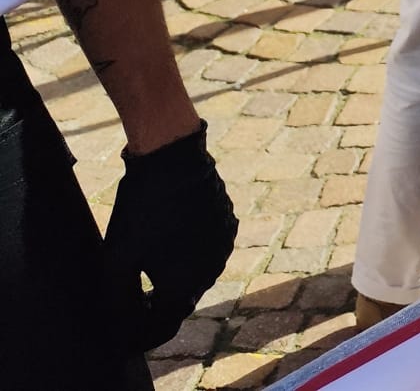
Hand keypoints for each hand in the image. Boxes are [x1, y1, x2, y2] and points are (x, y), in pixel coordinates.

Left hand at [102, 121, 237, 349]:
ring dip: (177, 278)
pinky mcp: (228, 225)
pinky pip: (209, 251)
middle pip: (181, 301)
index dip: (141, 332)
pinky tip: (170, 238)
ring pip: (197, 276)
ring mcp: (224, 247)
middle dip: (159, 304)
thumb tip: (122, 327)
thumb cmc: (140, 210)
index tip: (125, 326)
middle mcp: (211, 271)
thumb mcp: (117, 260)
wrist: (172, 161)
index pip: (162, 326)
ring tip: (151, 265)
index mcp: (185, 285)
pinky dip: (191, 254)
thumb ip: (119, 301)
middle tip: (134, 296)